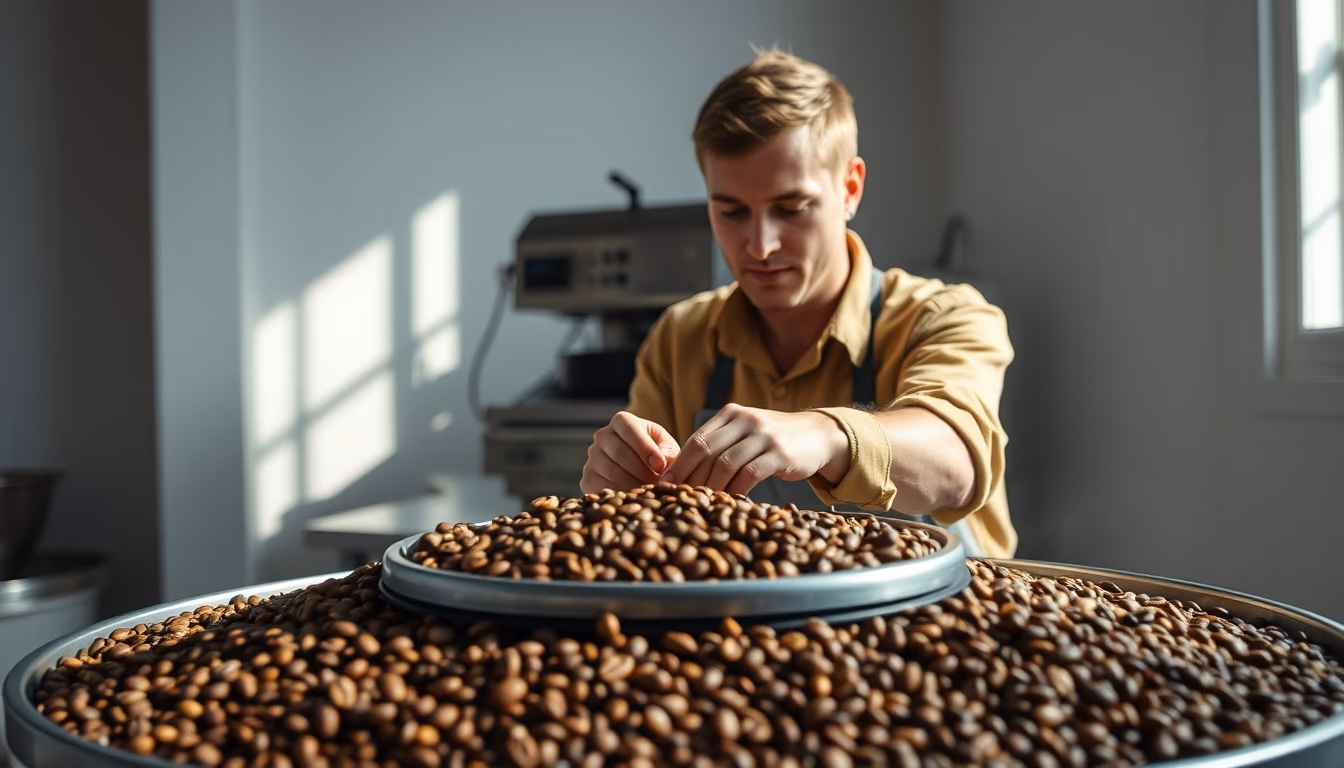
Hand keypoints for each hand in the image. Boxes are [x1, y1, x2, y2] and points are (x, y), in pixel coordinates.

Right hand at [581, 411, 680, 492]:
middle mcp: (602, 436)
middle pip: (619, 452)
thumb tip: (664, 458)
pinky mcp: (588, 478)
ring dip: (633, 484)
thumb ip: (668, 449)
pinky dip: (621, 495)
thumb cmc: (656, 454)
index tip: (660, 465)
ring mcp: (592, 457)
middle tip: (658, 483)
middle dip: (641, 470)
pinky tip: (635, 499)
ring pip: (611, 472)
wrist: (640, 470)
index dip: (645, 447)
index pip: (628, 428)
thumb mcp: (665, 446)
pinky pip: (602, 488)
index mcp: (621, 421)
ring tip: (650, 492)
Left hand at [660, 404, 848, 495]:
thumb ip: (720, 444)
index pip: (697, 440)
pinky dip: (736, 490)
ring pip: (725, 463)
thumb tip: (684, 472)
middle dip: (689, 477)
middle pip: (706, 450)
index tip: (665, 486)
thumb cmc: (774, 440)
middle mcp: (745, 420)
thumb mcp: (746, 433)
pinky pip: (750, 474)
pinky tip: (730, 502)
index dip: (679, 464)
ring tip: (702, 504)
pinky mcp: (779, 453)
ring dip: (711, 487)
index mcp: (731, 414)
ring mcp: (763, 435)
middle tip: (679, 499)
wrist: (817, 435)